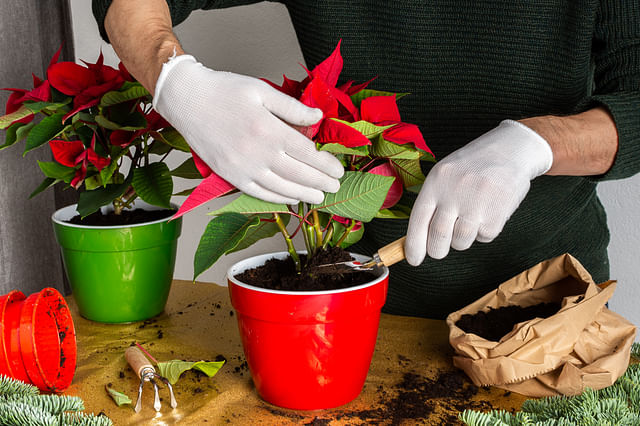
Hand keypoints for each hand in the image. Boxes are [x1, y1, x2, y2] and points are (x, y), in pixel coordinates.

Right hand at [153, 55, 343, 203]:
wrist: (187, 100)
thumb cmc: (223, 91)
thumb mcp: (262, 90)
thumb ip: (292, 107)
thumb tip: (318, 117)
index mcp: (270, 130)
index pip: (307, 153)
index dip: (326, 164)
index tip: (338, 170)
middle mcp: (258, 153)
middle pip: (299, 174)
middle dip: (321, 182)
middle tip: (335, 186)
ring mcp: (243, 167)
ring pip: (282, 188)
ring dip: (303, 194)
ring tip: (319, 197)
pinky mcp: (230, 176)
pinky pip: (259, 193)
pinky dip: (278, 199)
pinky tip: (290, 199)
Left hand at [405, 120, 552, 263]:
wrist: (511, 150)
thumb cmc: (473, 165)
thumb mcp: (445, 173)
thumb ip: (432, 201)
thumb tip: (418, 239)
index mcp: (436, 182)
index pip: (419, 220)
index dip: (414, 245)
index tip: (413, 259)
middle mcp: (454, 193)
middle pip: (438, 237)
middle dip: (436, 250)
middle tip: (438, 250)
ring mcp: (477, 204)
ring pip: (461, 241)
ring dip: (462, 239)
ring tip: (469, 218)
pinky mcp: (497, 214)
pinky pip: (484, 238)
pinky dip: (483, 232)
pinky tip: (487, 212)